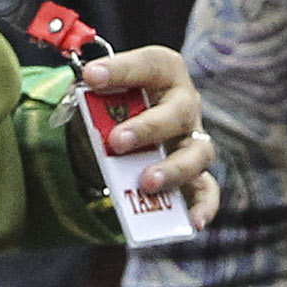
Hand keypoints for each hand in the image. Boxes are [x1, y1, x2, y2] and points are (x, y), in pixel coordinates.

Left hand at [81, 46, 221, 229]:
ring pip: (196, 154)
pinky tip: (192, 222)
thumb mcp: (100, 95)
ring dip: (172, 169)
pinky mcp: (196, 174)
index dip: (121, 70)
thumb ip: (90, 97)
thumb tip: (80, 96)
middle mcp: (185, 103)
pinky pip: (207, 190)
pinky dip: (204, 206)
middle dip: (147, 128)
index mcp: (164, 72)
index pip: (147, 65)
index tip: (91, 76)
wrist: (127, 129)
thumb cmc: (116, 104)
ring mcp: (193, 140)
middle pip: (176, 112)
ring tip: (146, 183)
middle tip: (116, 142)